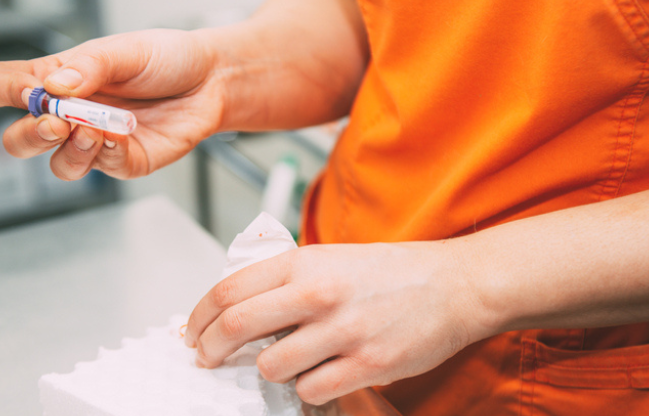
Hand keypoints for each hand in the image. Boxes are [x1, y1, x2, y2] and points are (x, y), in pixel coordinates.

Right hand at [0, 29, 223, 179]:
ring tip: (91, 128)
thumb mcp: (125, 50)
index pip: (1, 86)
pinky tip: (118, 134)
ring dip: (69, 150)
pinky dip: (107, 152)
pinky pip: (103, 167)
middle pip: (19, 140)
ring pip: (58, 165)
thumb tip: (55, 86)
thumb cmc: (165, 59)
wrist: (211, 79)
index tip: (26, 89)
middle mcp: (69, 114)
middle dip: (29, 135)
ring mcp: (95, 142)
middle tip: (55, 121)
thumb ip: (89, 67)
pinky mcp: (124, 161)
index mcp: (57, 78)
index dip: (0, 91)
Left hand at [183, 242, 488, 404]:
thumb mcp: (332, 257)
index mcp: (305, 262)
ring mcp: (343, 331)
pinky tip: (320, 374)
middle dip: (211, 349)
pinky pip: (310, 390)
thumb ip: (287, 278)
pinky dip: (307, 389)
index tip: (194, 332)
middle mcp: (318, 293)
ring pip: (270, 367)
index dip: (199, 317)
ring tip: (286, 363)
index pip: (229, 289)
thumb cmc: (394, 273)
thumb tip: (239, 307)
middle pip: (236, 327)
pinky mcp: (367, 365)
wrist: (455, 285)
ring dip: (269, 371)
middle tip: (209, 358)